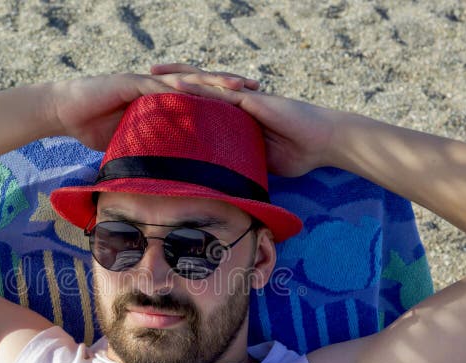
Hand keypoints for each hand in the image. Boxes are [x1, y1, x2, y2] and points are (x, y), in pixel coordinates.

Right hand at [50, 71, 255, 150]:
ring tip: (237, 87)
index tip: (250, 105)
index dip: (224, 99)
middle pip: (200, 83)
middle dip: (228, 85)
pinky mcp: (129, 83)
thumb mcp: (131, 144)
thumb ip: (150, 154)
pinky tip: (196, 92)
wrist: (65, 112)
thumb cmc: (95, 128)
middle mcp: (158, 86)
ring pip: (185, 80)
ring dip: (211, 83)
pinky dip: (176, 89)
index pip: (200, 96)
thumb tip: (166, 180)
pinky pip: (156, 86)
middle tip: (257, 89)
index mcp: (162, 98)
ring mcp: (145, 82)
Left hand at [151, 64, 335, 176]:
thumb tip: (223, 187)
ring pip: (204, 83)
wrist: (324, 141)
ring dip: (178, 76)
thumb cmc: (299, 153)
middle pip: (197, 87)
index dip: (178, 101)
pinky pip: (221, 91)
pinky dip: (200, 88)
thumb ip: (240, 167)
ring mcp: (244, 98)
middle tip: (142, 78)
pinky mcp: (252, 99)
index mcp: (236, 116)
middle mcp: (237, 102)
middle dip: (170, 82)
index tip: (154, 101)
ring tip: (153, 72)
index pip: (201, 104)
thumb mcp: (260, 163)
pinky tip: (180, 84)